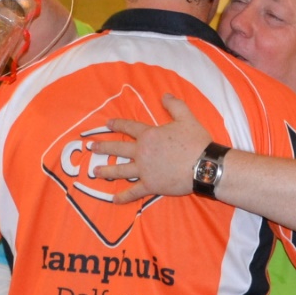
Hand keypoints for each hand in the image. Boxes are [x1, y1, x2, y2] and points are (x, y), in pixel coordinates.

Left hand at [83, 95, 220, 203]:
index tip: (107, 124)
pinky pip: (134, 192)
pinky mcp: (150, 186)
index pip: (129, 127)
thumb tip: (164, 95)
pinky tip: (113, 200)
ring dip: (106, 171)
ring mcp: (144, 170)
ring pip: (120, 170)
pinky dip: (123, 197)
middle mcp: (142, 152)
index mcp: (149, 135)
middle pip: (118, 148)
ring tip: (95, 172)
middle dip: (103, 147)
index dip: (117, 124)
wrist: (204, 166)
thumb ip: (174, 105)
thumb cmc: (196, 142)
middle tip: (91, 147)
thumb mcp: (187, 118)